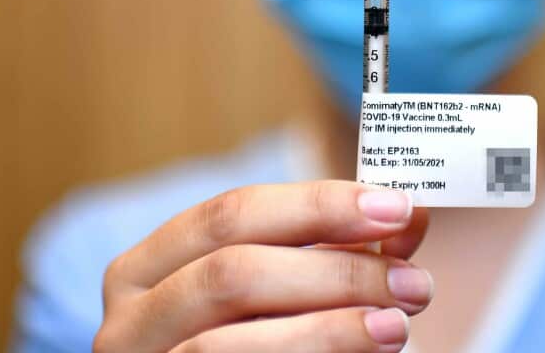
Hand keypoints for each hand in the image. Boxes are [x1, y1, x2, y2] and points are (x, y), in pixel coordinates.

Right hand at [94, 180, 432, 352]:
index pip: (232, 214)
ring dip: (327, 330)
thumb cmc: (252, 342)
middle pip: (232, 274)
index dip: (318, 206)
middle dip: (333, 272)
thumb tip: (408, 218)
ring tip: (397, 326)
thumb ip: (336, 255)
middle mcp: (130, 320)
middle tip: (414, 282)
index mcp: (149, 268)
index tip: (398, 208)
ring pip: (226, 345)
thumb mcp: (286, 294)